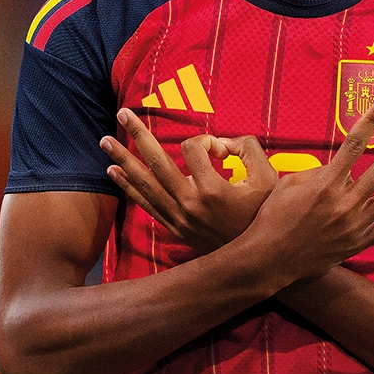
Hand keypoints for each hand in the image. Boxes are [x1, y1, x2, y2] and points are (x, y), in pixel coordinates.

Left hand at [101, 108, 274, 252]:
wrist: (259, 259)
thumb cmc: (265, 215)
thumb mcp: (268, 177)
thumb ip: (248, 148)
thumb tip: (222, 142)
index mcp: (213, 190)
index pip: (195, 148)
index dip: (207, 140)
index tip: (223, 151)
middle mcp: (190, 204)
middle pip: (157, 162)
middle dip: (138, 135)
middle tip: (122, 114)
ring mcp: (179, 218)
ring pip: (145, 184)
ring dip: (124, 159)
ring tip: (104, 140)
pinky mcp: (175, 228)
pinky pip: (146, 204)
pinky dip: (128, 187)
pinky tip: (113, 171)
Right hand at [238, 97, 373, 282]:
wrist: (271, 258)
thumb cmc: (274, 217)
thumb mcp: (288, 185)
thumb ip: (316, 171)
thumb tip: (338, 164)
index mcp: (326, 183)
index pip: (353, 144)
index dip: (370, 121)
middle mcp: (345, 202)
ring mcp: (356, 223)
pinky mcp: (360, 241)